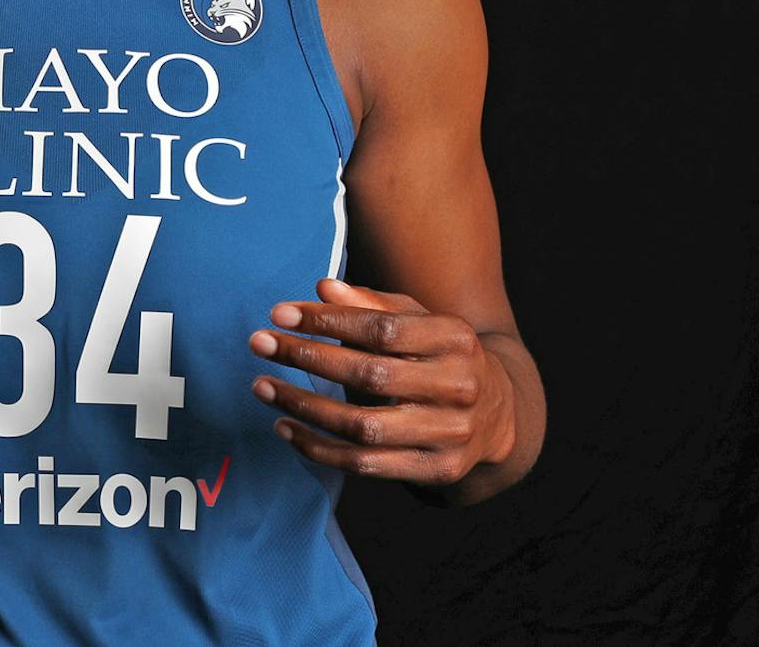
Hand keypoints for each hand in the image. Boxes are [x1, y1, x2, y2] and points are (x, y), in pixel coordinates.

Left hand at [249, 277, 514, 487]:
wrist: (499, 416)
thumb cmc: (441, 356)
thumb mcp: (418, 321)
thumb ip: (371, 305)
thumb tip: (323, 288)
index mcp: (455, 339)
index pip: (382, 329)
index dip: (327, 321)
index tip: (279, 314)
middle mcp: (458, 387)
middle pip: (369, 375)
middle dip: (306, 358)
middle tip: (259, 344)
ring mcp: (450, 434)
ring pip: (363, 427)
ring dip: (304, 408)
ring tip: (263, 387)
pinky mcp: (436, 470)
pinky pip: (365, 465)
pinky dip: (318, 449)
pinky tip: (286, 428)